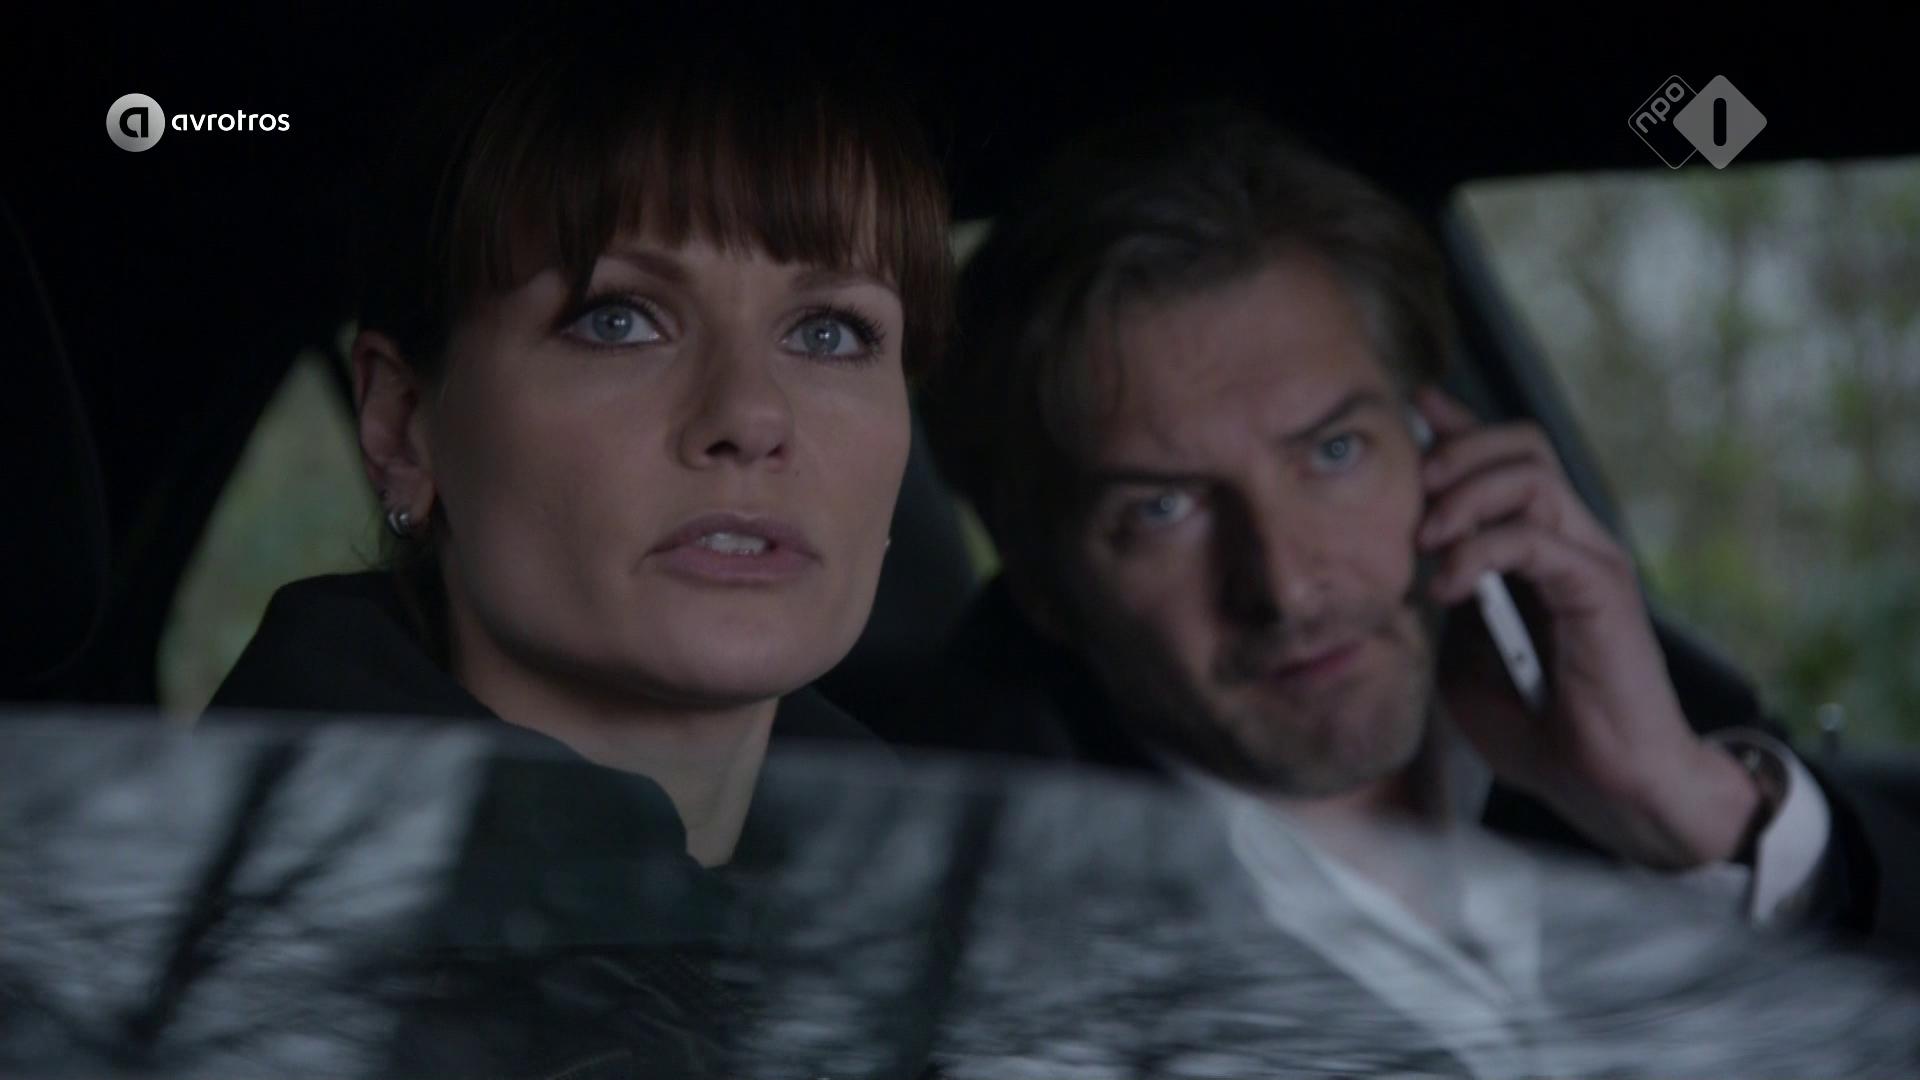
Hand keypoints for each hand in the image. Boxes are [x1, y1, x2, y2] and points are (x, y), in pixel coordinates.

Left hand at [1413, 387, 1760, 868]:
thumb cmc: (1543, 733)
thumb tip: (1405, 568)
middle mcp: (1571, 540)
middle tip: (1410, 493)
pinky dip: (1479, 550)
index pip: (1505, 461)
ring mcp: (1589, 558)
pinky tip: (1447, 587)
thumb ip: (1445, 606)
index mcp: (1539, 551)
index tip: (1410, 409)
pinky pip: (1535, 537)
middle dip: (1455, 451)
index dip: (1458, 427)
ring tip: (1424, 541)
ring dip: (1462, 496)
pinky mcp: (1599, 587)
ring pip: (1529, 476)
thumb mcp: (1465, 663)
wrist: (1611, 789)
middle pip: (1520, 444)